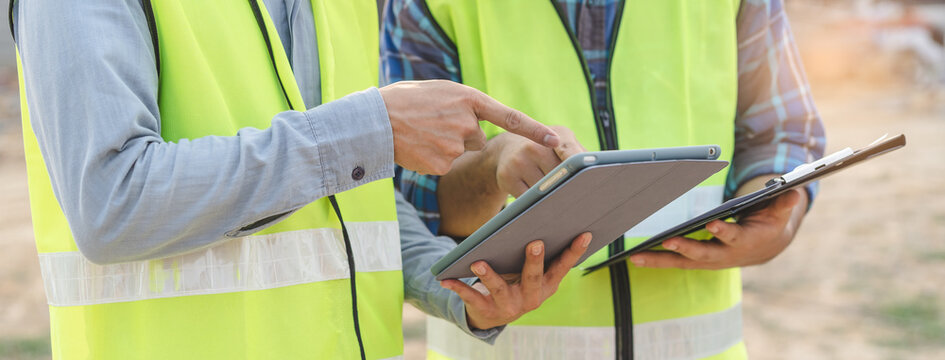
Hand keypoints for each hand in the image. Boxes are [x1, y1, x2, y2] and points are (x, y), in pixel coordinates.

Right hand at [379, 80, 559, 174]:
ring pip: (461, 152)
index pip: (509, 117)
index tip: (553, 139)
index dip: (533, 129)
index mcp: (469, 99)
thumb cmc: (407, 100)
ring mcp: (456, 146)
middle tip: (435, 124)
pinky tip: (419, 147)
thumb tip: (478, 121)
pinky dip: (434, 158)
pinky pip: (446, 164)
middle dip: (461, 134)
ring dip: (446, 146)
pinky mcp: (443, 164)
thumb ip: (464, 105)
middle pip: (477, 138)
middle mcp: (467, 123)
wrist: (377, 119)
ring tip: (423, 133)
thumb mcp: (441, 92)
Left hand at [440, 232, 592, 329]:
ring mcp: (509, 306)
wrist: (493, 314)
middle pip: (532, 277)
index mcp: (547, 285)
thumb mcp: (531, 271)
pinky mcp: (486, 310)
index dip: (574, 251)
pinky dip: (458, 288)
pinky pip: (471, 297)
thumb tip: (547, 216)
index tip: (585, 233)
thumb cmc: (516, 281)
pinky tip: (447, 279)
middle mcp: (532, 297)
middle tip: (534, 243)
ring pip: (499, 288)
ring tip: (478, 263)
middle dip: (533, 261)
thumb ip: (539, 252)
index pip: (563, 266)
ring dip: (488, 275)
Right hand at [490, 126, 584, 196]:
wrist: (508, 149)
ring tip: (559, 201)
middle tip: (579, 201)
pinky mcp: (507, 177)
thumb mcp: (563, 144)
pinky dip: (536, 204)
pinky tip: (541, 204)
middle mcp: (534, 145)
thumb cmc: (546, 150)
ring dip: (552, 198)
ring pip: (543, 191)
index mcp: (556, 135)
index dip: (579, 164)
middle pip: (559, 177)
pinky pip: (527, 199)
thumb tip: (601, 174)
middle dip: (568, 188)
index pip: (570, 151)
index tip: (587, 177)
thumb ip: (581, 156)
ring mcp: (519, 161)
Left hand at [629, 187, 807, 269]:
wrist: (766, 246)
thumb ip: (783, 203)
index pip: (734, 237)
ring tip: (636, 257)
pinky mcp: (697, 261)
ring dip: (660, 261)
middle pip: (703, 254)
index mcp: (745, 242)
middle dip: (685, 249)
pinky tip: (637, 257)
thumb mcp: (778, 213)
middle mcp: (725, 255)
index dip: (724, 232)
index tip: (713, 224)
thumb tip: (792, 192)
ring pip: (683, 262)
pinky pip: (675, 262)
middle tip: (667, 242)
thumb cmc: (768, 223)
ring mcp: (709, 260)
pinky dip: (657, 261)